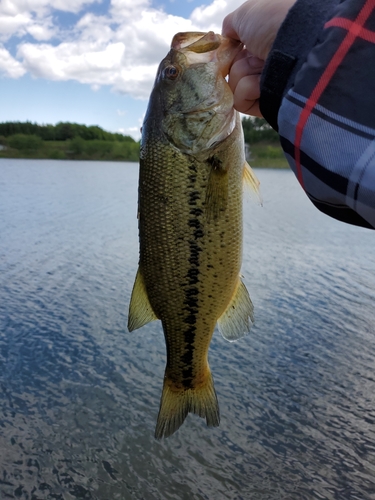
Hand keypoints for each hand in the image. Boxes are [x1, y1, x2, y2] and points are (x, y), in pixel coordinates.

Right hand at [222, 0, 296, 115]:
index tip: (231, 48)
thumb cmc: (274, 24)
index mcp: (263, 42)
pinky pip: (240, 101)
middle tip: (253, 57)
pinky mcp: (266, 104)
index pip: (235, 53)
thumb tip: (226, 35)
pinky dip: (246, 90)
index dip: (231, 51)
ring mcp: (267, 84)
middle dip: (237, 63)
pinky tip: (262, 84)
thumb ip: (232, 24)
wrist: (298, 48)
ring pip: (234, 85)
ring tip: (262, 68)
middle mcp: (266, 63)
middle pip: (234, 69)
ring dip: (243, 74)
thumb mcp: (247, 13)